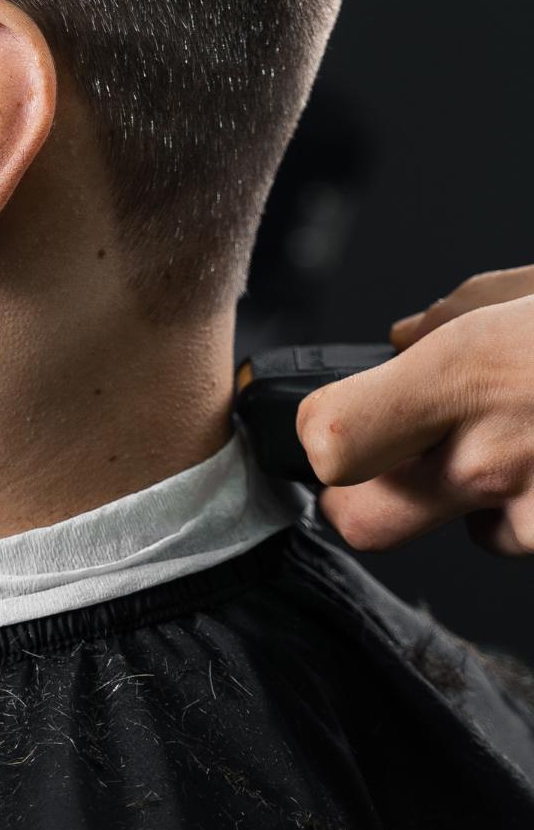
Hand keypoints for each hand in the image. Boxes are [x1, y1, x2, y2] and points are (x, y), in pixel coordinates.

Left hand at [295, 266, 533, 555]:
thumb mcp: (530, 295)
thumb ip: (454, 317)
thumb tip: (403, 339)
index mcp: (463, 375)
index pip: (331, 438)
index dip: (317, 432)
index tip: (324, 419)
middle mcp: (488, 458)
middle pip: (364, 522)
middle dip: (358, 498)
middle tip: (380, 464)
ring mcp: (533, 512)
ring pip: (462, 531)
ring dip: (467, 498)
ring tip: (515, 441)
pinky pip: (520, 535)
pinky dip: (528, 507)